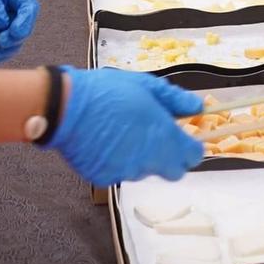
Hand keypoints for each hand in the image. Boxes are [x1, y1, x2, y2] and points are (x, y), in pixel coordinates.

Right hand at [47, 68, 204, 186]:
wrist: (66, 107)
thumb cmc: (109, 92)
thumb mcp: (147, 86)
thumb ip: (175, 99)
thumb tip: (197, 107)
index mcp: (163, 137)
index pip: (192, 157)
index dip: (191, 148)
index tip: (185, 139)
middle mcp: (147, 160)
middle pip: (172, 171)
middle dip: (169, 158)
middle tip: (155, 138)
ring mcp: (125, 171)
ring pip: (144, 171)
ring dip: (141, 158)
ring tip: (123, 133)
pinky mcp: (104, 178)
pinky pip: (119, 172)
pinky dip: (117, 161)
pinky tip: (105, 142)